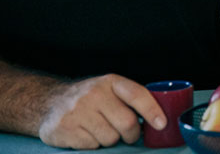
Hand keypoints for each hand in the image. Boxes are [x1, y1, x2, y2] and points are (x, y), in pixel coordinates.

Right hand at [38, 75, 163, 149]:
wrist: (49, 102)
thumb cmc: (89, 98)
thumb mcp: (110, 89)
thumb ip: (131, 100)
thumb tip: (158, 119)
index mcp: (110, 82)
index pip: (137, 95)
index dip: (152, 111)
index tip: (162, 124)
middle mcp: (94, 94)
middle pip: (127, 123)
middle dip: (132, 134)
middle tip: (128, 134)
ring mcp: (78, 112)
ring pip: (110, 138)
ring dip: (110, 140)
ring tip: (100, 130)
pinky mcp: (65, 129)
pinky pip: (92, 146)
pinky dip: (93, 144)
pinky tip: (85, 134)